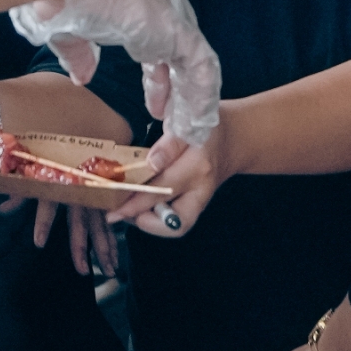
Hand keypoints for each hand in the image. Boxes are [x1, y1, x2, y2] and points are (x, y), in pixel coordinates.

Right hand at [9, 0, 221, 145]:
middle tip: (173, 129)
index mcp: (141, 15)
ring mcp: (175, 24)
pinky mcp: (180, 33)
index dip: (159, 84)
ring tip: (185, 136)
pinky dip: (199, 101)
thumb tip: (83, 76)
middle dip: (179, 99)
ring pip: (196, 72)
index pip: (161, 53)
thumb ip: (81, 55)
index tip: (154, 110)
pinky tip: (192, 125)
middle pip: (183, 65)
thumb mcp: (72, 35)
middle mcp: (164, 17)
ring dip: (191, 106)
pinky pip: (202, 74)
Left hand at [108, 126, 229, 237]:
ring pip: (178, 226)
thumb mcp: (188, 124)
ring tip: (127, 210)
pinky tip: (140, 208)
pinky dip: (158, 219)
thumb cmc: (206, 128)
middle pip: (173, 218)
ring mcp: (202, 200)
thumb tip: (149, 164)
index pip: (165, 188)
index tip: (116, 207)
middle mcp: (202, 188)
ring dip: (149, 222)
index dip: (138, 201)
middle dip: (140, 218)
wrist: (234, 139)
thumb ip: (168, 145)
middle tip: (116, 213)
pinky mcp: (199, 205)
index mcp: (198, 165)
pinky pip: (178, 221)